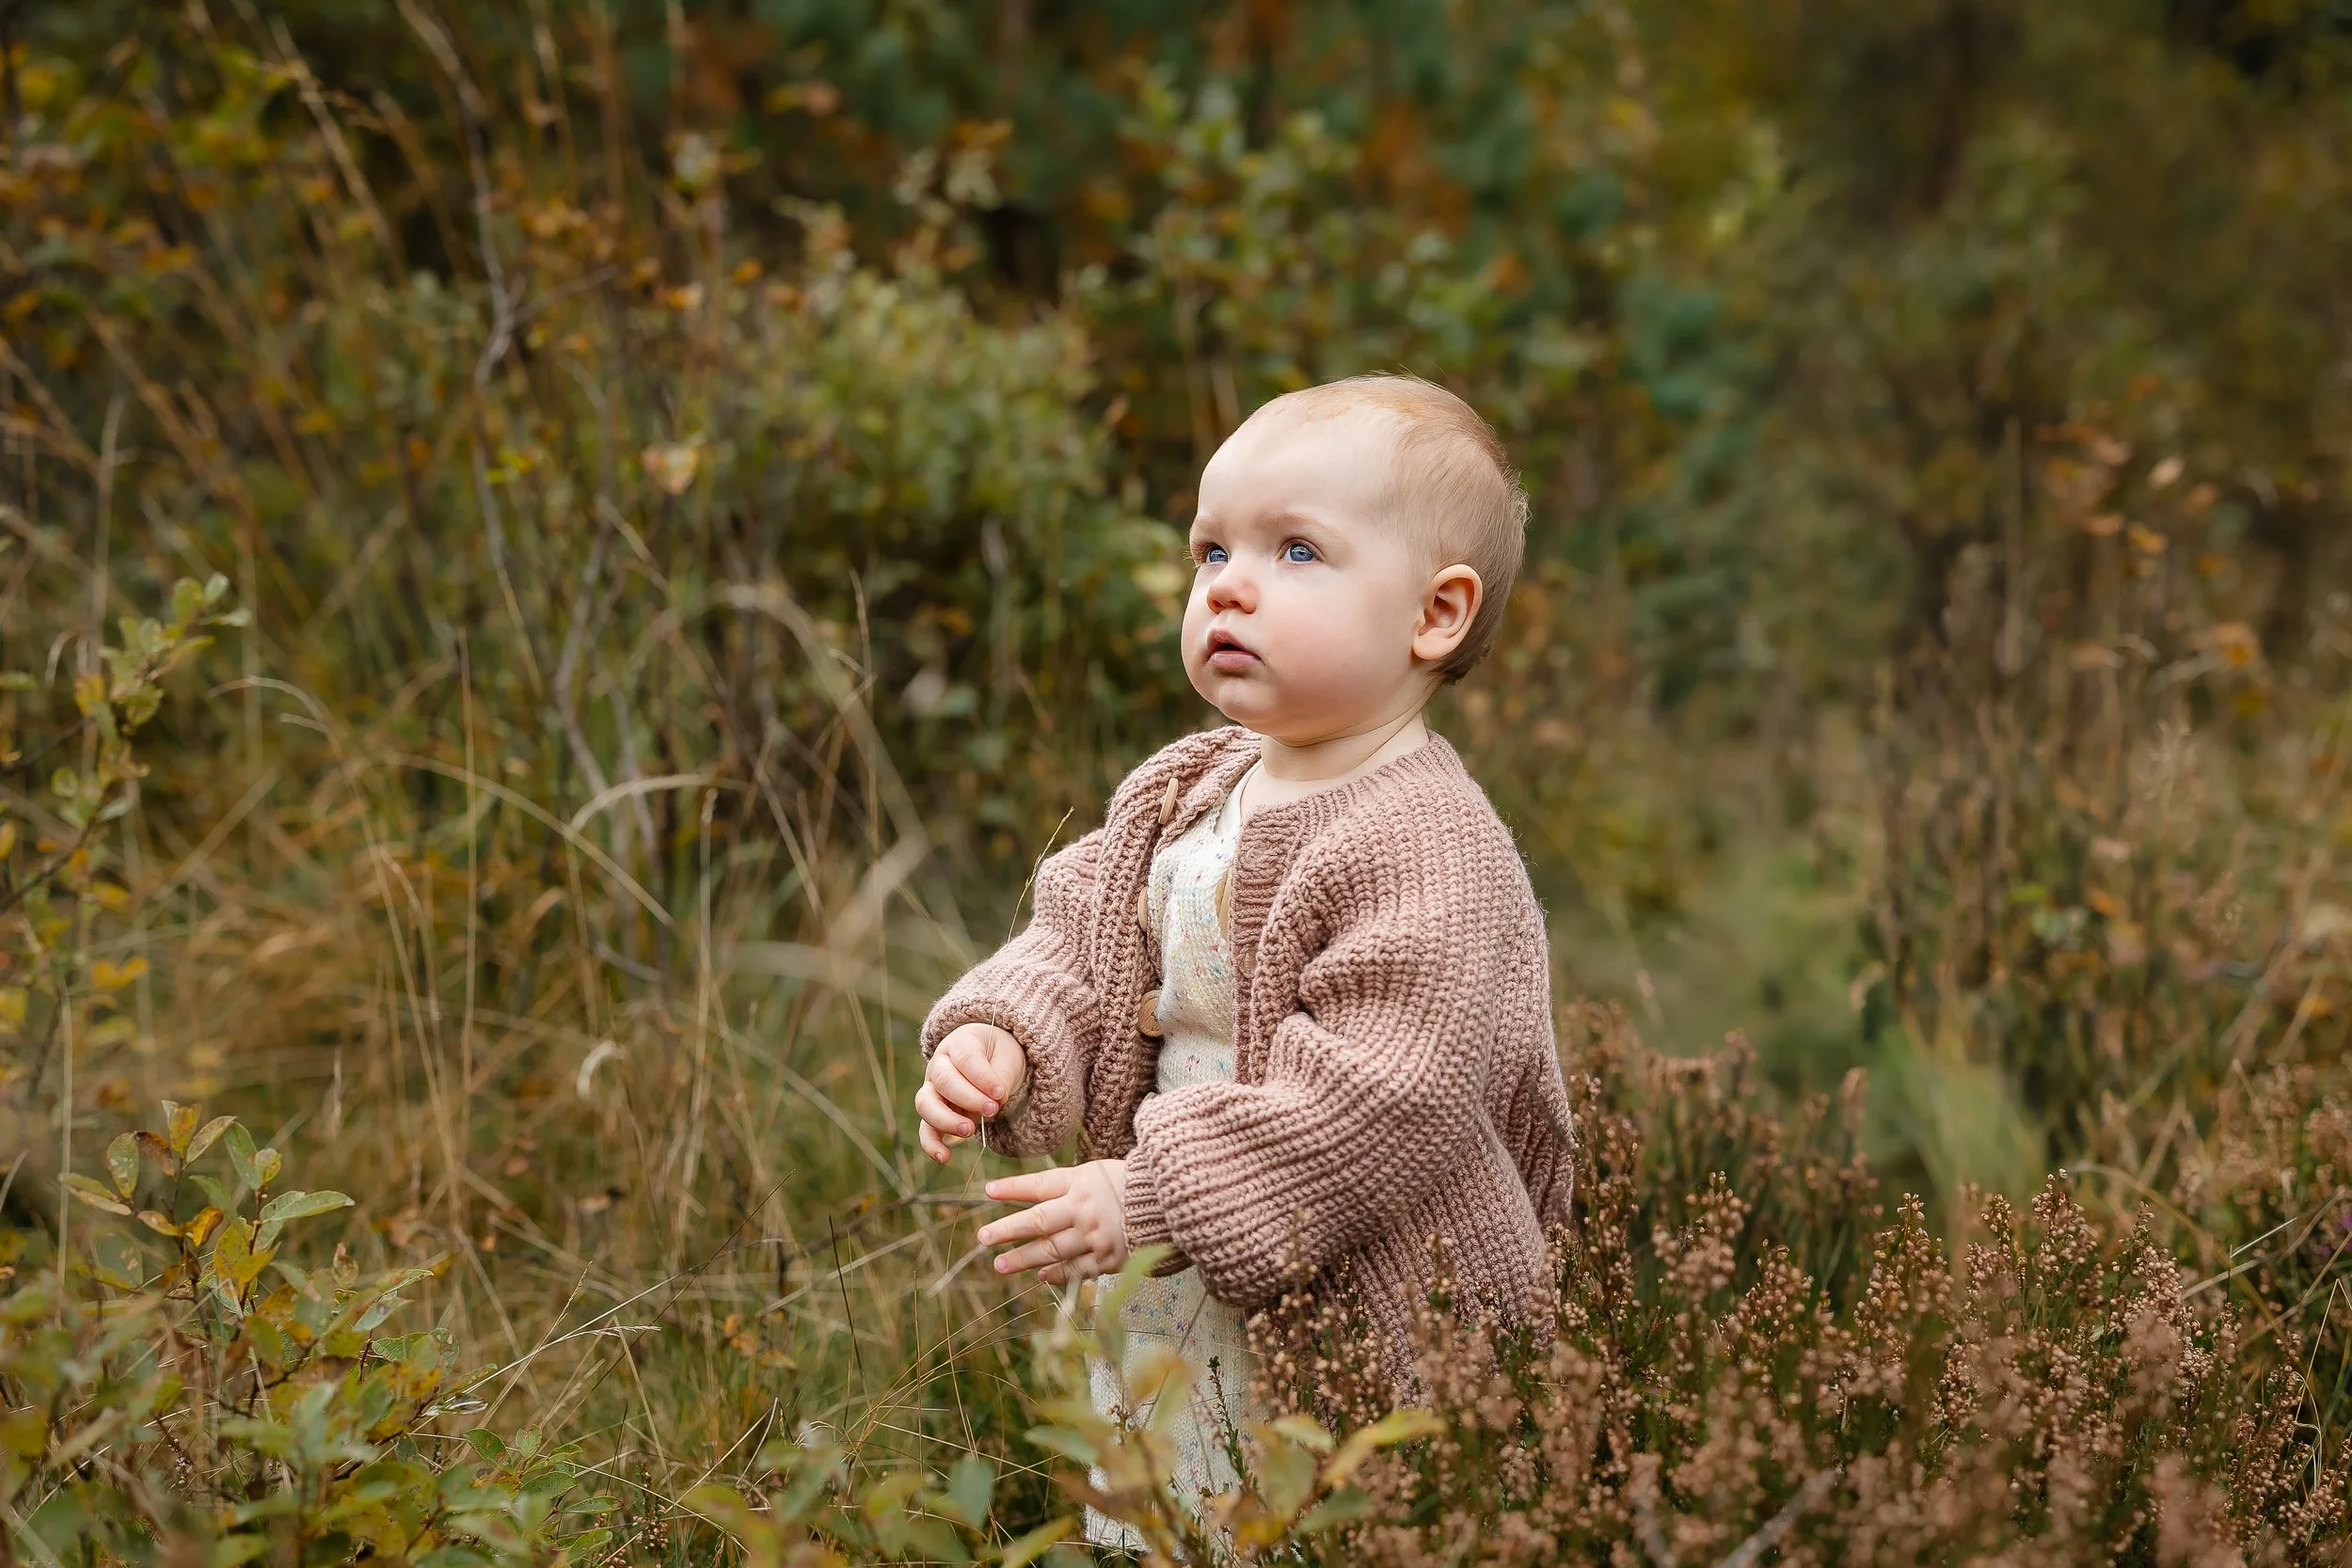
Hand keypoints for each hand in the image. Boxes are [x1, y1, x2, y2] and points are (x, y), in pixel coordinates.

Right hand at [916, 1022, 1028, 1162]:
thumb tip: (995, 1099)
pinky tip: (944, 1158)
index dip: (982, 1077)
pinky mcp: (934, 1111)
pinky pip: (925, 1128)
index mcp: (960, 1042)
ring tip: (970, 1131)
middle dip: (968, 1098)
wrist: (991, 1060)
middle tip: (992, 1110)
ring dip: (946, 1120)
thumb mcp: (1008, 1058)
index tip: (1000, 1093)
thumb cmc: (999, 1056)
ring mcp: (933, 1088)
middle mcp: (940, 1063)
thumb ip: (1001, 1077)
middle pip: (944, 1080)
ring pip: (926, 1104)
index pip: (965, 1057)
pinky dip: (931, 1144)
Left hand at [977, 1160, 1128, 1283]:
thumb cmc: (1127, 1184)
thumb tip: (1030, 1195)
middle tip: (983, 1238)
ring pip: (1051, 1250)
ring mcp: (1095, 1237)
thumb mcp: (1095, 1173)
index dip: (1013, 1189)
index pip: (1039, 1186)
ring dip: (1023, 1259)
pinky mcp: (1107, 1258)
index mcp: (1081, 1183)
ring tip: (1000, 1265)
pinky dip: (1055, 1273)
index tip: (988, 1192)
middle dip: (1007, 1230)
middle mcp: (1084, 1211)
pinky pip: (1075, 1269)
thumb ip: (1065, 1185)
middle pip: (1038, 1221)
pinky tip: (1039, 1275)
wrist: (1169, 1205)